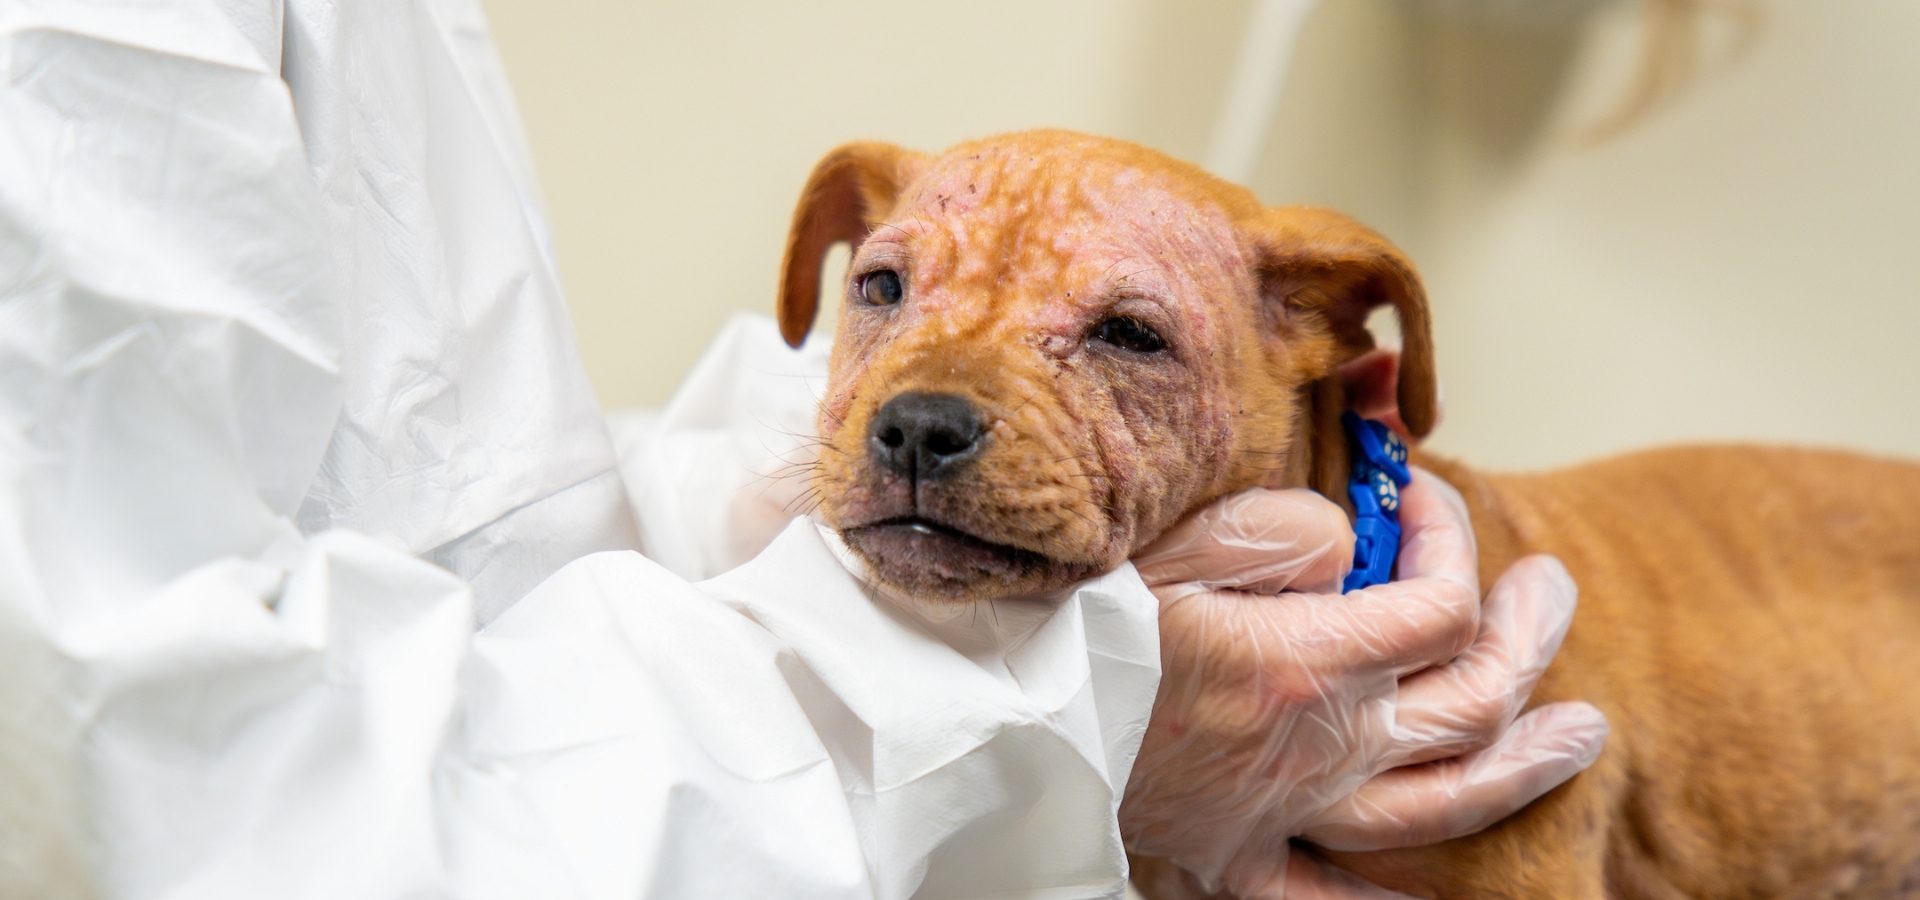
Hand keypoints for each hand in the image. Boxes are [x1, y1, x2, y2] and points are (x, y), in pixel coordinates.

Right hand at [1119, 469, 1607, 898]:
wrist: (1001, 715)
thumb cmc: (1080, 618)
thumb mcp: (1184, 537)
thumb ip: (1286, 529)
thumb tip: (1346, 545)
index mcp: (1313, 661)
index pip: (1442, 603)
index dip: (1454, 540)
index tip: (1425, 496)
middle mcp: (1323, 746)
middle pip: (1475, 696)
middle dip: (1531, 633)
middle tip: (1552, 587)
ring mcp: (1290, 810)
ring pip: (1447, 800)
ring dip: (1527, 764)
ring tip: (1582, 732)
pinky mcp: (1239, 856)